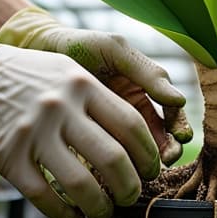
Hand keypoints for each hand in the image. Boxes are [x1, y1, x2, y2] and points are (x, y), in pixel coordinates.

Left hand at [0, 7, 192, 164]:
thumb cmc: (79, 44)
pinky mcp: (85, 140)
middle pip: (157, 138)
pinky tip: (108, 172)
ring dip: (140, 163)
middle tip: (164, 162)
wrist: (36, 49)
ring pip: (132, 152)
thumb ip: (146, 73)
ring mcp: (107, 127)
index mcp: (142, 91)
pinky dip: (108, 167)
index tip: (180, 139)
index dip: (178, 128)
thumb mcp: (115, 51)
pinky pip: (102, 157)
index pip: (170, 115)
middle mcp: (129, 112)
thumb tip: (180, 100)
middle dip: (164, 151)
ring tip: (141, 170)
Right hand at [0, 13, 162, 217]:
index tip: (151, 171)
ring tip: (104, 214)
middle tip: (132, 198)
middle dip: (130, 187)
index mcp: (83, 85)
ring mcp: (33, 132)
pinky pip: (44, 196)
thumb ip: (98, 99)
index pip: (132, 126)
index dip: (148, 155)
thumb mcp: (65, 72)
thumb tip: (134, 139)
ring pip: (81, 184)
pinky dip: (64, 215)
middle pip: (114, 159)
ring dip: (100, 207)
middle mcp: (61, 107)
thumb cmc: (22, 76)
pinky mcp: (7, 156)